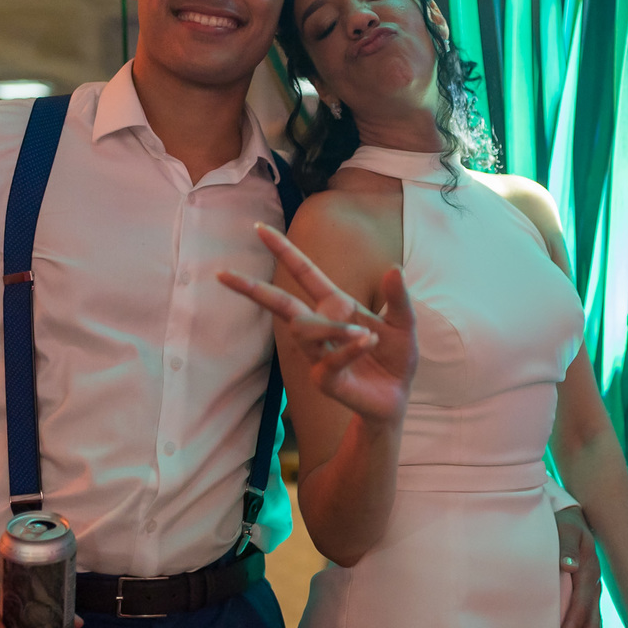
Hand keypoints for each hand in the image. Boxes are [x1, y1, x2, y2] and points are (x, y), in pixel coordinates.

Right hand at [219, 223, 416, 424]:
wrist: (395, 399)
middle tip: (224, 274)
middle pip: (281, 303)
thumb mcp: (403, 323)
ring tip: (366, 334)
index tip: (259, 228)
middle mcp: (320, 327)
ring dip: (336, 327)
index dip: (283, 250)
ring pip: (306, 330)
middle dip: (252, 289)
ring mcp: (317, 355)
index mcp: (336, 305)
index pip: (304, 272)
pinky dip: (349, 348)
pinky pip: (329, 358)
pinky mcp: (324, 379)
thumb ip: (398, 298)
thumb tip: (394, 268)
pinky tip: (366, 342)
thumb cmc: (394, 359)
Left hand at [555, 505, 602, 627]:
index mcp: (588, 569)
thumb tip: (569, 565)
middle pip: (592, 618)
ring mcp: (595, 589)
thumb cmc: (564, 525)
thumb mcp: (565, 529)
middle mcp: (594, 582)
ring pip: (596, 623)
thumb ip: (567, 547)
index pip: (582, 601)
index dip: (573, 621)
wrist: (573, 519)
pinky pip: (596, 620)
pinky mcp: (591, 593)